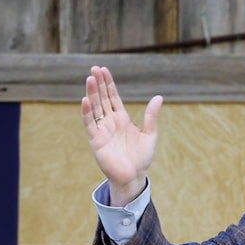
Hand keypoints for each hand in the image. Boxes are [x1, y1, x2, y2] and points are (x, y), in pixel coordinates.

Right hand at [81, 65, 163, 206]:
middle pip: (102, 99)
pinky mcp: (96, 141)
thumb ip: (151, 116)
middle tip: (94, 68)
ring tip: (90, 79)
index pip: (113, 97)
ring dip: (92, 94)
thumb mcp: (150, 134)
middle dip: (99, 84)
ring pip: (95, 108)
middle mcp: (110, 122)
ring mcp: (102, 130)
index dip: (109, 83)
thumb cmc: (141, 157)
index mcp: (122, 118)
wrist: (134, 176)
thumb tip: (159, 97)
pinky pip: (90, 124)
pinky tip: (86, 100)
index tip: (104, 69)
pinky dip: (87, 112)